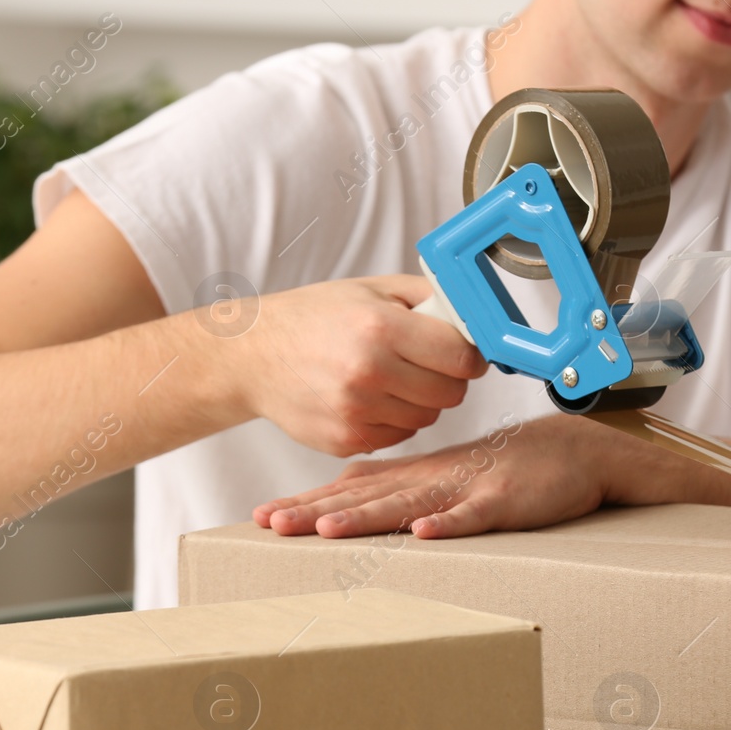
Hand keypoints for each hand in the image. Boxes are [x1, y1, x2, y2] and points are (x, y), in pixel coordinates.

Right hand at [230, 275, 487, 455]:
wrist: (253, 356)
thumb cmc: (315, 317)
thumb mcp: (372, 289)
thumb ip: (428, 298)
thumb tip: (477, 316)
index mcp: (381, 328)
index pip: (462, 358)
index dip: (470, 356)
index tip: (462, 352)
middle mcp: (370, 373)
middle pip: (452, 393)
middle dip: (447, 378)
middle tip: (425, 363)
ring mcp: (357, 412)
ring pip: (428, 418)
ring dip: (420, 400)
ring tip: (391, 377)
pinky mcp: (346, 440)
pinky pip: (399, 436)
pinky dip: (394, 419)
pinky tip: (369, 397)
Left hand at [252, 414, 617, 538]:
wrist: (572, 452)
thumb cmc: (503, 468)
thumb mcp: (440, 477)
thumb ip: (394, 485)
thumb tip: (341, 492)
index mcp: (414, 475)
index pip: (350, 488)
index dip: (307, 501)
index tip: (261, 516)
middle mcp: (431, 478)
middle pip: (367, 497)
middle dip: (317, 511)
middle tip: (270, 523)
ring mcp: (467, 486)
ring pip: (410, 504)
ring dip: (369, 518)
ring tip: (328, 531)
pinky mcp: (505, 500)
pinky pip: (475, 514)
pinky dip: (451, 524)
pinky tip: (425, 534)